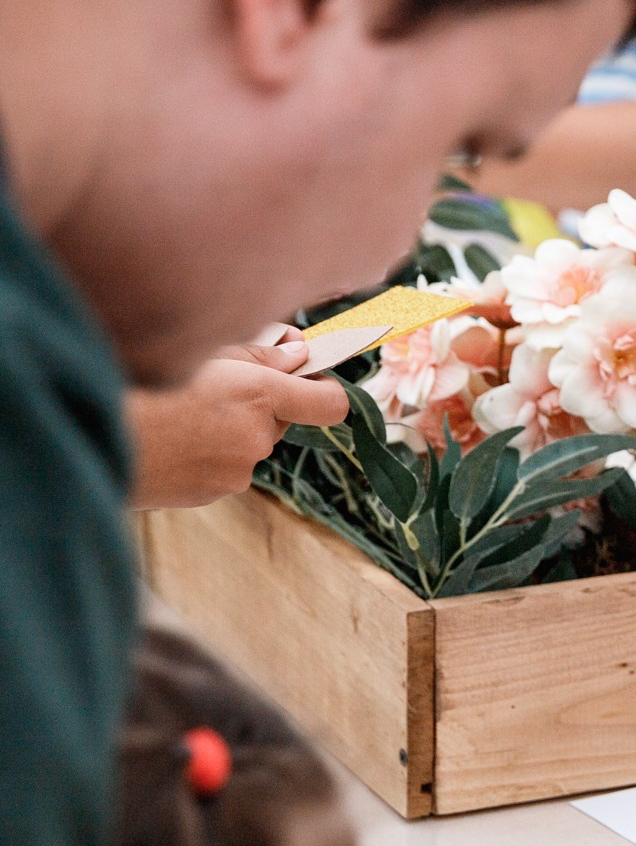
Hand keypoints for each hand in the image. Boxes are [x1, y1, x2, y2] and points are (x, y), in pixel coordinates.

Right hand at [127, 331, 351, 509]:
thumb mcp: (205, 352)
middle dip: (262, 404)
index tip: (310, 375)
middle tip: (222, 384)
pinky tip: (172, 438)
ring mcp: (235, 473)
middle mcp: (257, 440)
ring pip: (248, 444)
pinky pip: (222, 466)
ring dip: (229, 429)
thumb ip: (261, 355)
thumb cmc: (143, 383)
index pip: (331, 403)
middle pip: (281, 421)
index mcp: (262, 398)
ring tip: (182, 413)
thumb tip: (298, 353)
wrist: (93, 434)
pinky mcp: (210, 493)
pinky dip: (206, 452)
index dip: (324, 388)